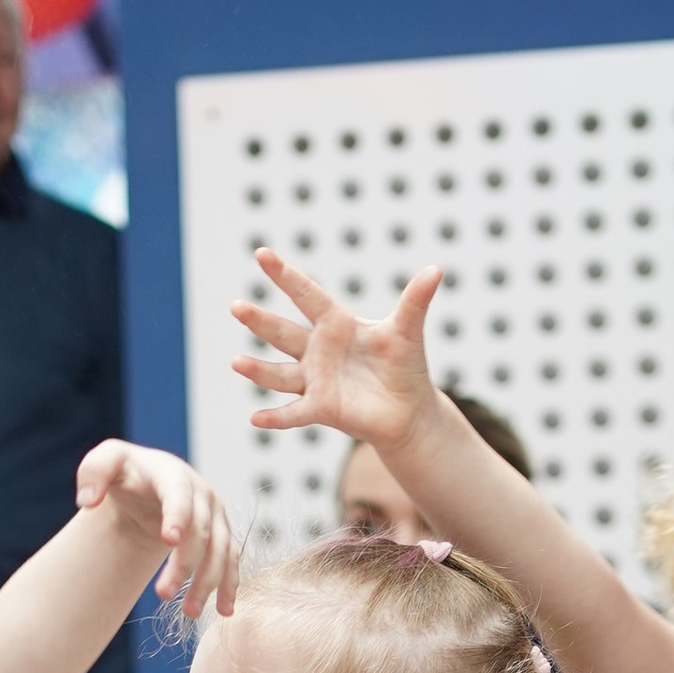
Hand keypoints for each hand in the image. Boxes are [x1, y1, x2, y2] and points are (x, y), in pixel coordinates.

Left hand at [74, 443, 239, 622]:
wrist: (149, 483)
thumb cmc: (126, 474)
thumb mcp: (104, 463)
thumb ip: (93, 473)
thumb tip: (87, 501)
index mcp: (173, 476)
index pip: (179, 495)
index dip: (177, 516)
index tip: (170, 540)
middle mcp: (202, 494)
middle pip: (201, 532)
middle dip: (185, 564)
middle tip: (162, 594)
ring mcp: (216, 516)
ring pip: (220, 551)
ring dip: (208, 582)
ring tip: (188, 613)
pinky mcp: (221, 535)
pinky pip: (230, 562)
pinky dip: (229, 586)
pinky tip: (224, 611)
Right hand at [231, 250, 443, 453]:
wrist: (409, 409)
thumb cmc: (405, 365)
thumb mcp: (408, 331)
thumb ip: (416, 301)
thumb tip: (436, 269)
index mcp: (336, 323)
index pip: (307, 294)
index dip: (285, 275)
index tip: (262, 253)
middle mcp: (318, 349)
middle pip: (283, 332)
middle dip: (260, 321)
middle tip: (237, 306)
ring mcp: (316, 379)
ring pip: (280, 373)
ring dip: (258, 370)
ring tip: (236, 362)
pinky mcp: (321, 408)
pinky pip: (295, 413)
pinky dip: (276, 417)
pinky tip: (256, 419)